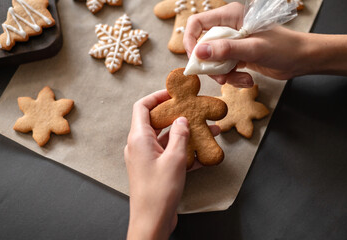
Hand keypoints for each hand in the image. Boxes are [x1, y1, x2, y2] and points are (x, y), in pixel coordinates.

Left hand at [125, 90, 219, 239]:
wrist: (152, 221)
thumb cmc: (159, 191)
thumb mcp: (174, 159)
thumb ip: (179, 135)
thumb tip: (182, 119)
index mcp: (139, 138)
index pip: (142, 106)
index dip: (157, 96)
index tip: (174, 93)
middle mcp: (140, 145)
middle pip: (156, 121)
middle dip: (177, 115)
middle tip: (195, 109)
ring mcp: (147, 158)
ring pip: (166, 138)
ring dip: (185, 133)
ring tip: (207, 129)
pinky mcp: (155, 169)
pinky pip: (169, 153)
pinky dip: (184, 150)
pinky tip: (203, 151)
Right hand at [184, 2, 307, 85]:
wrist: (302, 59)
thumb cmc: (284, 47)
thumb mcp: (254, 49)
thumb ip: (226, 50)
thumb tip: (198, 53)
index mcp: (231, 16)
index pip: (197, 23)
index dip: (190, 41)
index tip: (194, 59)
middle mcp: (229, 27)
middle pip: (203, 47)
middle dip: (211, 65)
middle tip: (221, 77)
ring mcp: (233, 43)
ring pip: (213, 61)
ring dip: (225, 75)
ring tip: (242, 79)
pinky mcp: (237, 55)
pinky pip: (225, 69)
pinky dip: (233, 78)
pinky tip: (247, 80)